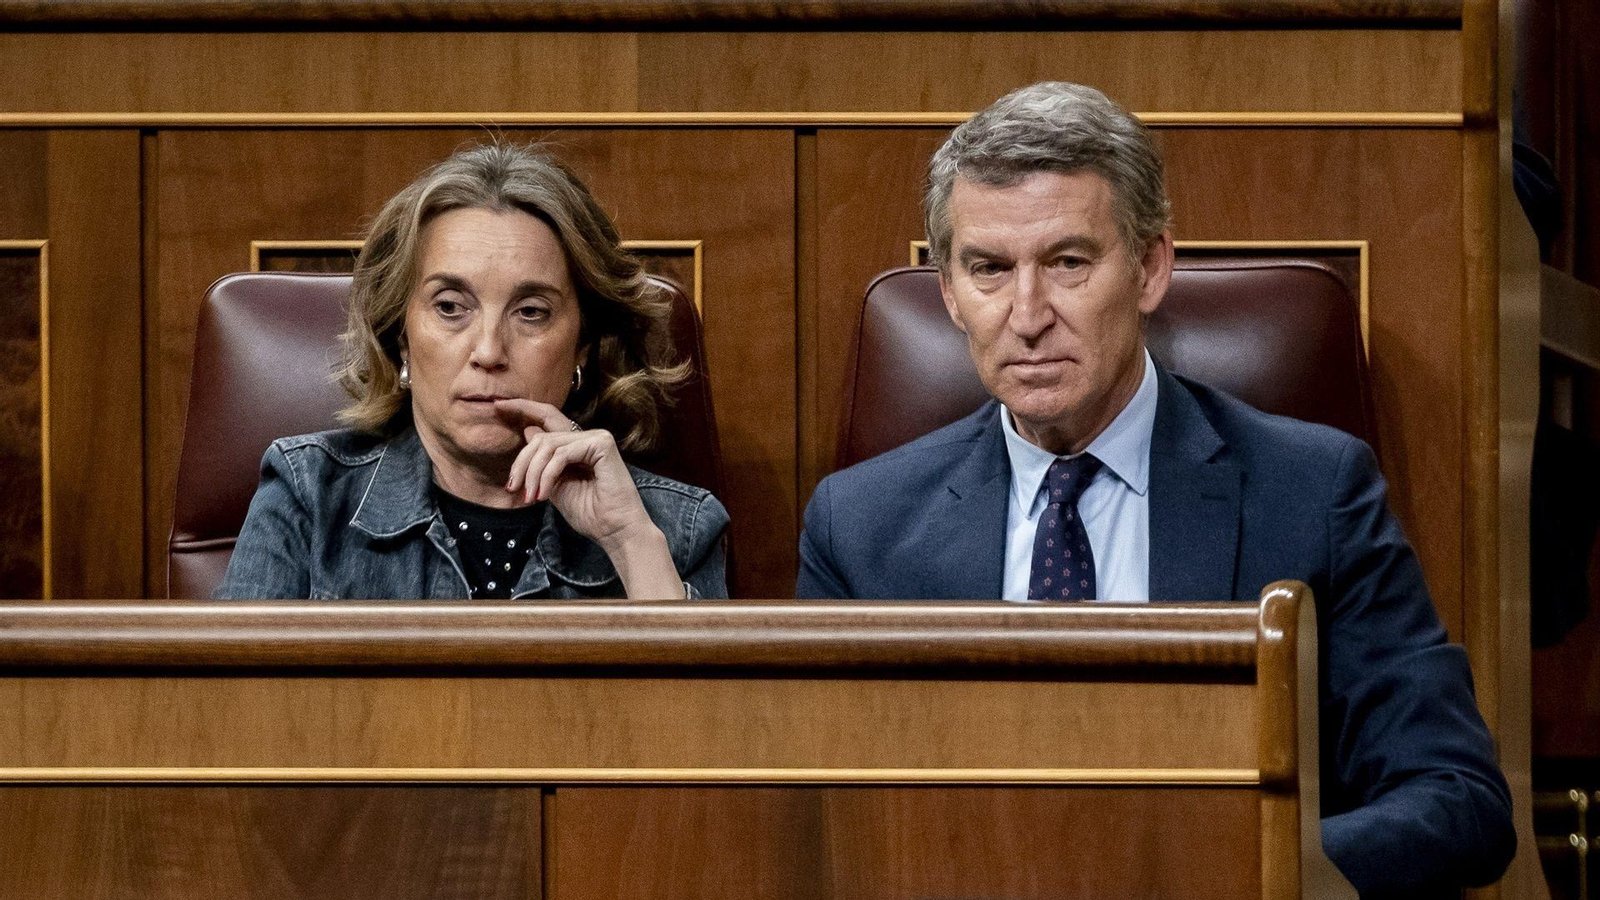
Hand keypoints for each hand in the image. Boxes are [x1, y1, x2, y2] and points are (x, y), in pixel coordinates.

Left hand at [495, 399, 684, 598]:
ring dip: (533, 473)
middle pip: (541, 436)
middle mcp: (587, 437)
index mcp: (577, 446)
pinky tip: (544, 495)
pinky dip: (547, 475)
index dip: (522, 408)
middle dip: (521, 461)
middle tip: (512, 487)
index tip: (496, 406)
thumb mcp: (555, 486)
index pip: (546, 418)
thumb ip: (542, 463)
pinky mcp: (601, 444)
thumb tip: (528, 431)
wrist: (614, 531)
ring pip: (548, 445)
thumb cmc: (590, 514)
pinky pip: (561, 454)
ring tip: (530, 497)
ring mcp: (596, 438)